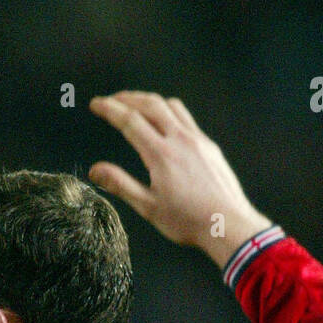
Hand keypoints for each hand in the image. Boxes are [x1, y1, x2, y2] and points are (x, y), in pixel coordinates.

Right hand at [88, 91, 271, 267]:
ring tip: (135, 104)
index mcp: (161, 154)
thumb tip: (95, 170)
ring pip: (170, 106)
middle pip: (150, 104)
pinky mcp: (209, 145)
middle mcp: (180, 139)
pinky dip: (169, 110)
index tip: (96, 104)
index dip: (110, 109)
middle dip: (127, 98)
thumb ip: (121, 184)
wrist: (228, 224)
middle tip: (112, 99)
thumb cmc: (188, 222)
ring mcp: (197, 139)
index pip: (130, 120)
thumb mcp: (149, 207)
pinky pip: (186, 118)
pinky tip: (164, 120)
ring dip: (149, 100)